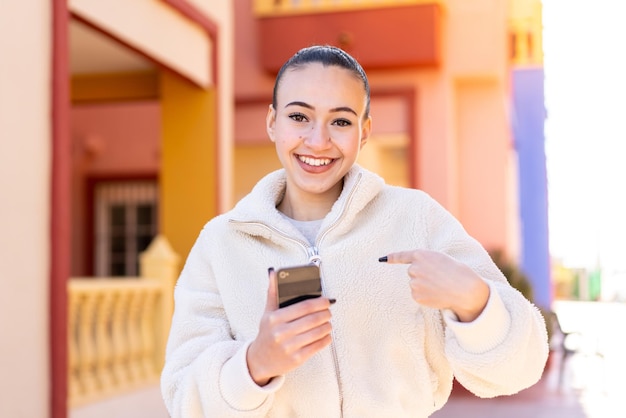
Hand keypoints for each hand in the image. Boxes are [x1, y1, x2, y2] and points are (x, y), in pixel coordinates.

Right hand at [246, 268, 333, 385]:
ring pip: (317, 333)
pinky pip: (317, 346)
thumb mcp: (267, 313)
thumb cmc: (266, 334)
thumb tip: (273, 273)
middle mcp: (281, 332)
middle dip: (325, 313)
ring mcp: (289, 347)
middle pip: (312, 319)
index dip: (319, 302)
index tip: (326, 300)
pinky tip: (326, 335)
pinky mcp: (296, 359)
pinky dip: (325, 339)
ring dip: (327, 326)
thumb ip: (272, 293)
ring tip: (328, 322)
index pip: (303, 307)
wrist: (259, 361)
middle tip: (329, 311)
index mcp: (275, 318)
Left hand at [384, 250, 489, 321]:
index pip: (402, 256)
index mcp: (420, 255)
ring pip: (415, 284)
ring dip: (424, 285)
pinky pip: (417, 295)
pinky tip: (436, 294)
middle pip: (412, 271)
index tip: (382, 259)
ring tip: (439, 286)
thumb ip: (425, 261)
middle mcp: (413, 268)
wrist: (464, 289)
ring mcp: (413, 283)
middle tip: (438, 277)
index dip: (392, 257)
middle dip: (422, 274)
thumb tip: (413, 271)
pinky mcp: (416, 296)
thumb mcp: (440, 258)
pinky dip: (425, 295)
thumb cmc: (456, 271)